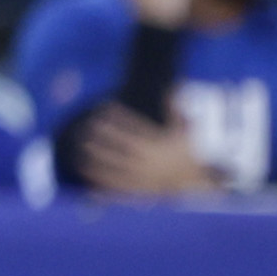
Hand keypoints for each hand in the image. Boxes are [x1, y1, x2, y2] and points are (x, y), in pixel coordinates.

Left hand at [65, 104, 217, 196]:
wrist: (195, 182)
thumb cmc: (187, 153)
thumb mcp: (185, 131)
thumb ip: (175, 111)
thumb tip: (173, 87)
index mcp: (157, 146)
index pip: (133, 127)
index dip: (118, 116)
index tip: (104, 106)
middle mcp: (147, 161)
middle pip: (120, 148)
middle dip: (103, 138)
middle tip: (87, 129)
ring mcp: (142, 176)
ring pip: (115, 168)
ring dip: (97, 160)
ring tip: (81, 152)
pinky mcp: (139, 188)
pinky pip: (118, 186)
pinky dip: (103, 182)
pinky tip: (87, 176)